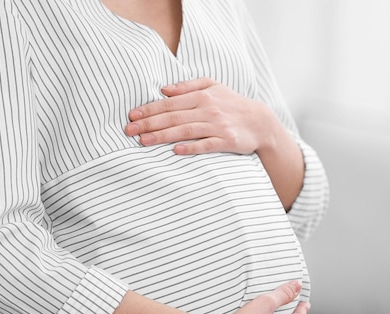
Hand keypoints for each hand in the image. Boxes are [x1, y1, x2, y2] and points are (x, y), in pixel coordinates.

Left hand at [125, 77, 280, 154]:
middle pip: (173, 116)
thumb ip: (188, 86)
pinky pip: (206, 145)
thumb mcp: (213, 86)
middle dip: (149, 123)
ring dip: (163, 136)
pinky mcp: (227, 141)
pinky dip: (191, 147)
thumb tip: (164, 89)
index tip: (131, 115)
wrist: (260, 121)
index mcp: (202, 96)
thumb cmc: (232, 103)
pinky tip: (175, 150)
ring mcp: (217, 126)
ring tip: (143, 141)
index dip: (149, 109)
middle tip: (129, 130)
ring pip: (185, 130)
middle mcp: (208, 109)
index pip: (170, 102)